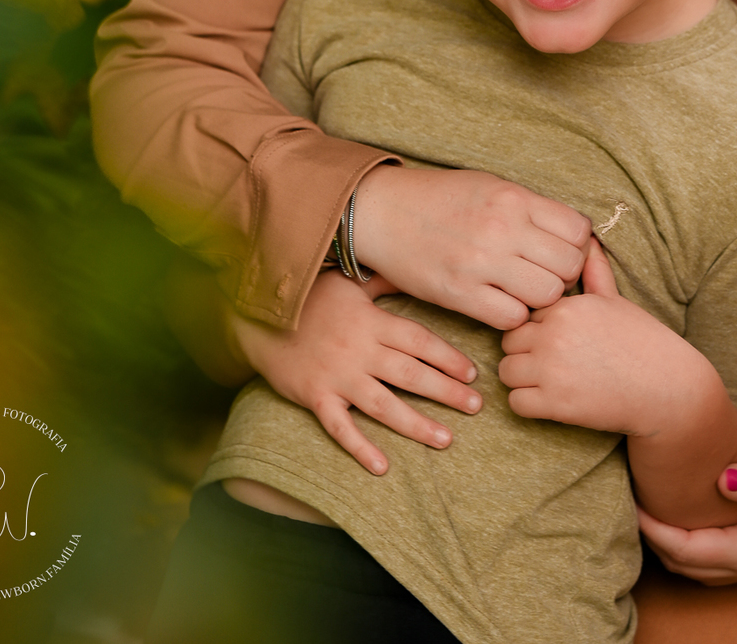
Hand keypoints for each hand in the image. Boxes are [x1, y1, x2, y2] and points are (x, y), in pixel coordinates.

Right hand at [231, 269, 482, 475]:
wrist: (259, 316)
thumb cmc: (309, 297)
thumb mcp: (349, 282)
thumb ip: (383, 282)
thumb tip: (415, 270)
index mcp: (373, 321)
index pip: (420, 341)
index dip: (448, 357)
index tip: (473, 373)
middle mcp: (361, 350)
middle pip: (411, 374)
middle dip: (447, 392)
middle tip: (476, 406)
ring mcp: (339, 376)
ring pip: (385, 404)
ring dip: (417, 424)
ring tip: (446, 440)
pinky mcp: (316, 397)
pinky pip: (340, 427)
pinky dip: (360, 448)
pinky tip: (382, 467)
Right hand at [351, 164, 591, 328]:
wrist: (381, 212)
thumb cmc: (438, 197)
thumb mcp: (489, 185)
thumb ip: (529, 208)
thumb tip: (571, 233)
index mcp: (513, 197)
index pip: (578, 231)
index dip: (577, 246)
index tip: (561, 250)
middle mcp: (502, 228)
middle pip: (569, 266)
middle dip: (564, 275)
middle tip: (544, 274)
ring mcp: (481, 263)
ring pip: (547, 295)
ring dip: (541, 298)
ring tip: (523, 290)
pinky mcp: (459, 293)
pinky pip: (512, 317)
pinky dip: (513, 315)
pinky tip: (500, 303)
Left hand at [498, 238, 694, 434]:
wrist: (667, 389)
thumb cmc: (642, 341)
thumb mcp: (615, 300)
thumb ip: (594, 270)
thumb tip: (588, 238)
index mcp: (566, 307)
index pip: (523, 309)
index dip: (535, 325)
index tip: (552, 337)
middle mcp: (554, 335)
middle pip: (509, 339)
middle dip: (523, 350)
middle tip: (548, 361)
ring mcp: (553, 371)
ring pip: (506, 371)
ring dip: (522, 378)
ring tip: (547, 380)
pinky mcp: (556, 405)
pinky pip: (516, 403)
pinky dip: (528, 404)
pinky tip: (550, 400)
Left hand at [636, 457, 736, 583]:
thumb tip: (721, 479)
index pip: (689, 551)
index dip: (656, 530)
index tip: (633, 504)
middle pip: (687, 565)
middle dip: (656, 540)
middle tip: (630, 504)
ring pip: (697, 566)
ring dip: (670, 545)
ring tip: (647, 510)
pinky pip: (712, 559)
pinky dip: (688, 544)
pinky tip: (680, 518)